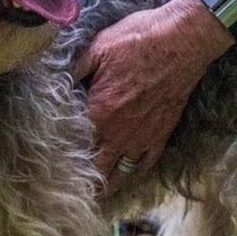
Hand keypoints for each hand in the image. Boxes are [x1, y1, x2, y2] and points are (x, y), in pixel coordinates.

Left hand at [71, 0, 232, 198]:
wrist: (182, 40)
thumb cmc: (138, 40)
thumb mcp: (97, 48)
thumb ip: (75, 70)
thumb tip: (56, 82)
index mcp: (99, 111)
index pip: (75, 143)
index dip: (64, 156)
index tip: (54, 168)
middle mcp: (120, 131)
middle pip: (97, 166)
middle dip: (85, 181)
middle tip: (74, 193)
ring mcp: (143, 135)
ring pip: (122, 171)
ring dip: (109, 184)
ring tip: (98, 195)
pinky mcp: (162, 132)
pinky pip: (147, 161)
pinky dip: (136, 171)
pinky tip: (129, 173)